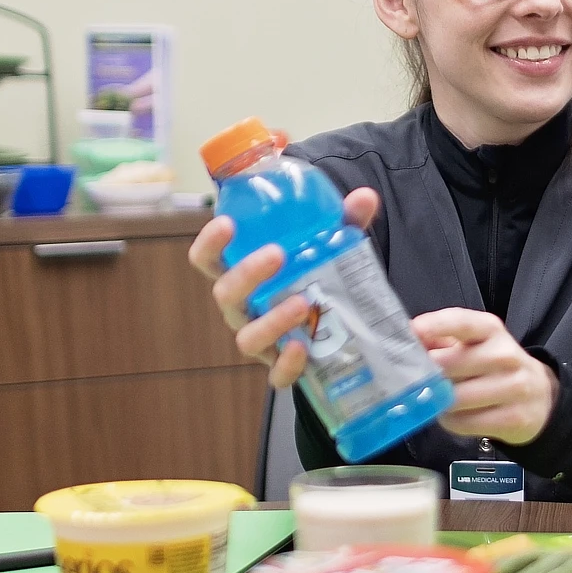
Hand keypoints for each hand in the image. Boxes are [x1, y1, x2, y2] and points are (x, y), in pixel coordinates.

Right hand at [188, 187, 380, 388]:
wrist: (337, 328)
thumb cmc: (315, 277)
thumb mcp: (331, 246)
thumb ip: (344, 222)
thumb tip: (364, 198)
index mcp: (242, 274)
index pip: (207, 258)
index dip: (209, 242)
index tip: (228, 223)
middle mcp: (242, 308)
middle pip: (225, 293)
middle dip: (246, 273)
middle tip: (277, 254)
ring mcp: (259, 339)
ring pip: (247, 337)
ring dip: (271, 320)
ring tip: (301, 304)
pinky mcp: (280, 367)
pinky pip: (275, 374)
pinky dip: (287, 365)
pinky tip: (303, 348)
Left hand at [412, 308, 557, 445]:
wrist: (539, 396)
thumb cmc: (493, 366)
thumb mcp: (473, 345)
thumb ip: (439, 340)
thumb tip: (407, 341)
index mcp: (490, 330)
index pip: (461, 322)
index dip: (435, 326)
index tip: (413, 332)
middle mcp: (504, 355)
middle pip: (449, 366)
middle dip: (429, 376)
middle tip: (422, 381)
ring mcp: (513, 387)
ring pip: (454, 398)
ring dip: (440, 403)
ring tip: (442, 400)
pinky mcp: (514, 418)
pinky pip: (464, 423)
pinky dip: (453, 422)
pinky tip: (458, 416)